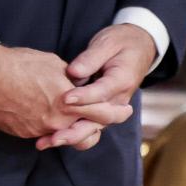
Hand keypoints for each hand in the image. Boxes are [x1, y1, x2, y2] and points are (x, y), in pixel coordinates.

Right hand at [0, 45, 123, 142]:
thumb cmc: (18, 64)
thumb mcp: (53, 64)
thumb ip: (72, 79)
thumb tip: (79, 84)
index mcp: (68, 102)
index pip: (103, 114)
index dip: (117, 113)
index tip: (126, 110)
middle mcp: (56, 121)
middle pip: (88, 132)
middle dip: (97, 125)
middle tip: (102, 118)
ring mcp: (39, 130)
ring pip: (64, 134)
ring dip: (71, 126)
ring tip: (70, 115)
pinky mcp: (23, 133)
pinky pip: (43, 132)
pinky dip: (48, 125)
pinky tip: (41, 110)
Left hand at [41, 23, 156, 149]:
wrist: (139, 47)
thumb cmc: (121, 42)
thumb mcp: (107, 43)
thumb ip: (91, 58)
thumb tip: (73, 72)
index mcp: (121, 81)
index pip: (101, 93)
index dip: (83, 97)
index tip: (64, 99)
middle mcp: (118, 100)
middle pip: (97, 121)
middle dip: (74, 131)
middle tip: (53, 138)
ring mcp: (109, 107)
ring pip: (91, 128)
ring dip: (69, 137)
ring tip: (46, 142)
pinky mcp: (100, 110)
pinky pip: (87, 124)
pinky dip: (70, 133)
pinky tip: (48, 137)